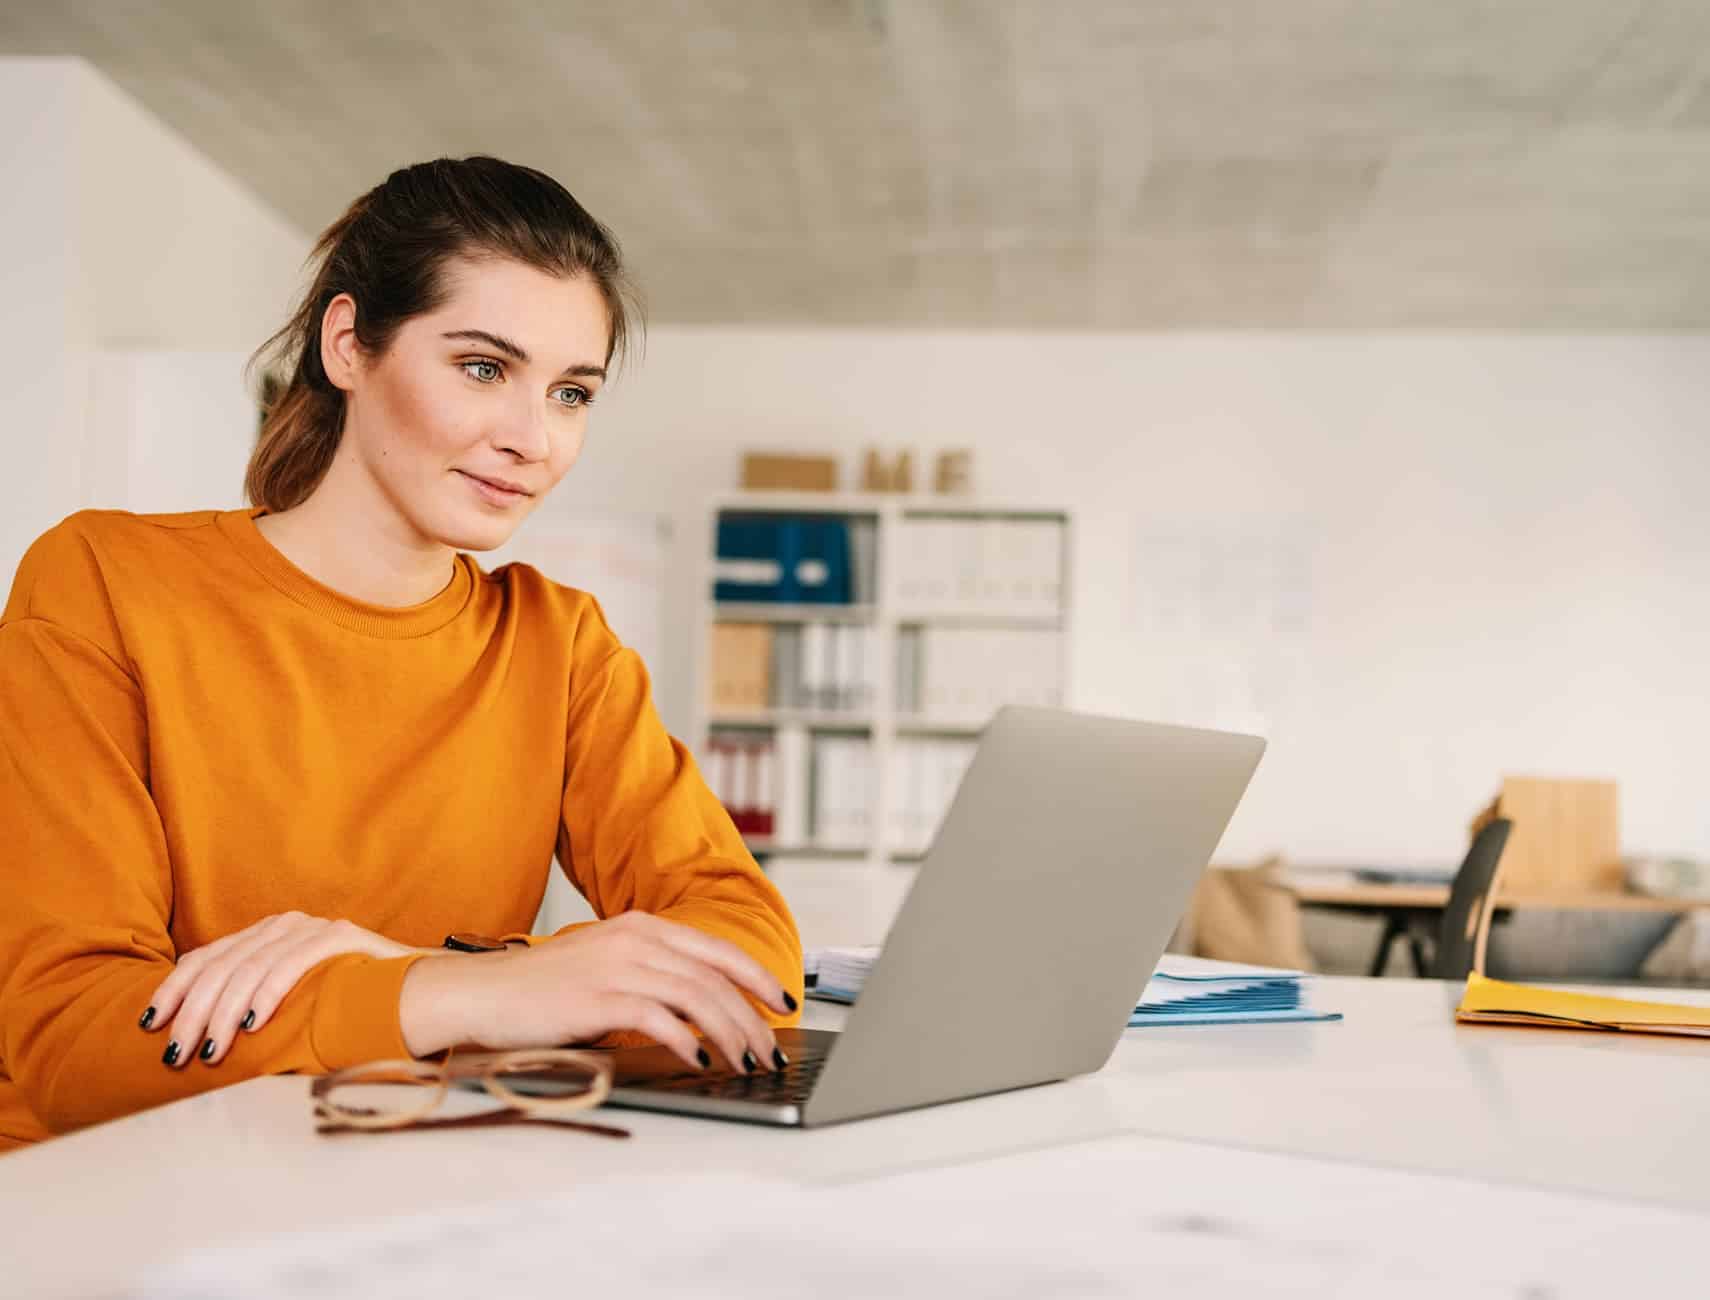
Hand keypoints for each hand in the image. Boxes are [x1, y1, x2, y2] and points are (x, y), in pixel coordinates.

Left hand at [141, 912, 424, 1068]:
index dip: (174, 990)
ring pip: (249, 968)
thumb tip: (200, 1038)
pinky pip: (291, 963)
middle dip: (193, 1012)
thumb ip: (255, 1005)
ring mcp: (312, 928)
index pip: (204, 957)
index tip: (151, 1025)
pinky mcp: (340, 936)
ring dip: (224, 1014)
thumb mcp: (294, 1003)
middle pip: (220, 965)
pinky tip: (252, 1024)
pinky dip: (267, 994)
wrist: (423, 988)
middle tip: (178, 1053)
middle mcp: (285, 925)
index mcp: (266, 936)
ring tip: (211, 1050)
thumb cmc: (354, 1005)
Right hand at [401, 911, 796, 1072]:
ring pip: (695, 996)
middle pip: (714, 977)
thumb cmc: (544, 991)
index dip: (756, 978)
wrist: (480, 993)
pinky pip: (656, 1016)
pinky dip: (685, 1039)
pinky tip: (699, 1060)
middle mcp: (635, 939)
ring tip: (748, 1062)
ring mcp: (616, 965)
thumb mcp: (606, 969)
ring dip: (730, 1032)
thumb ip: (651, 978)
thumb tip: (703, 1014)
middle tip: (772, 1052)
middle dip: (752, 1017)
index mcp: (642, 927)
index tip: (783, 1004)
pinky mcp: (596, 997)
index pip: (717, 951)